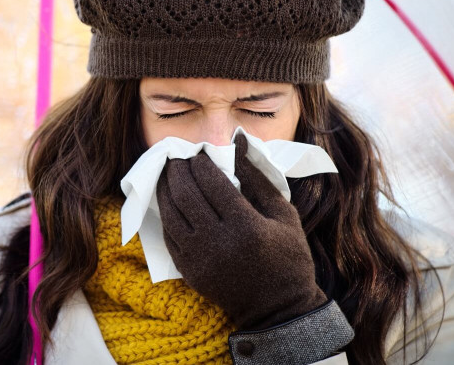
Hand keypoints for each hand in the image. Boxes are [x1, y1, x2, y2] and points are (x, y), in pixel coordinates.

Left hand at [156, 133, 326, 329]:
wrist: (278, 309)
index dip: (201, 163)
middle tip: (176, 157)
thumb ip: (258, 178)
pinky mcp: (189, 272)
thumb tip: (238, 143)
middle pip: (186, 195)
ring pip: (170, 215)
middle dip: (178, 170)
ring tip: (168, 173)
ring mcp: (200, 259)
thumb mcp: (284, 215)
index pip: (212, 184)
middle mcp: (219, 242)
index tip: (198, 152)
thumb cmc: (288, 257)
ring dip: (165, 189)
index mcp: (246, 226)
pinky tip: (168, 201)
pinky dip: (165, 214)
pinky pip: (168, 236)